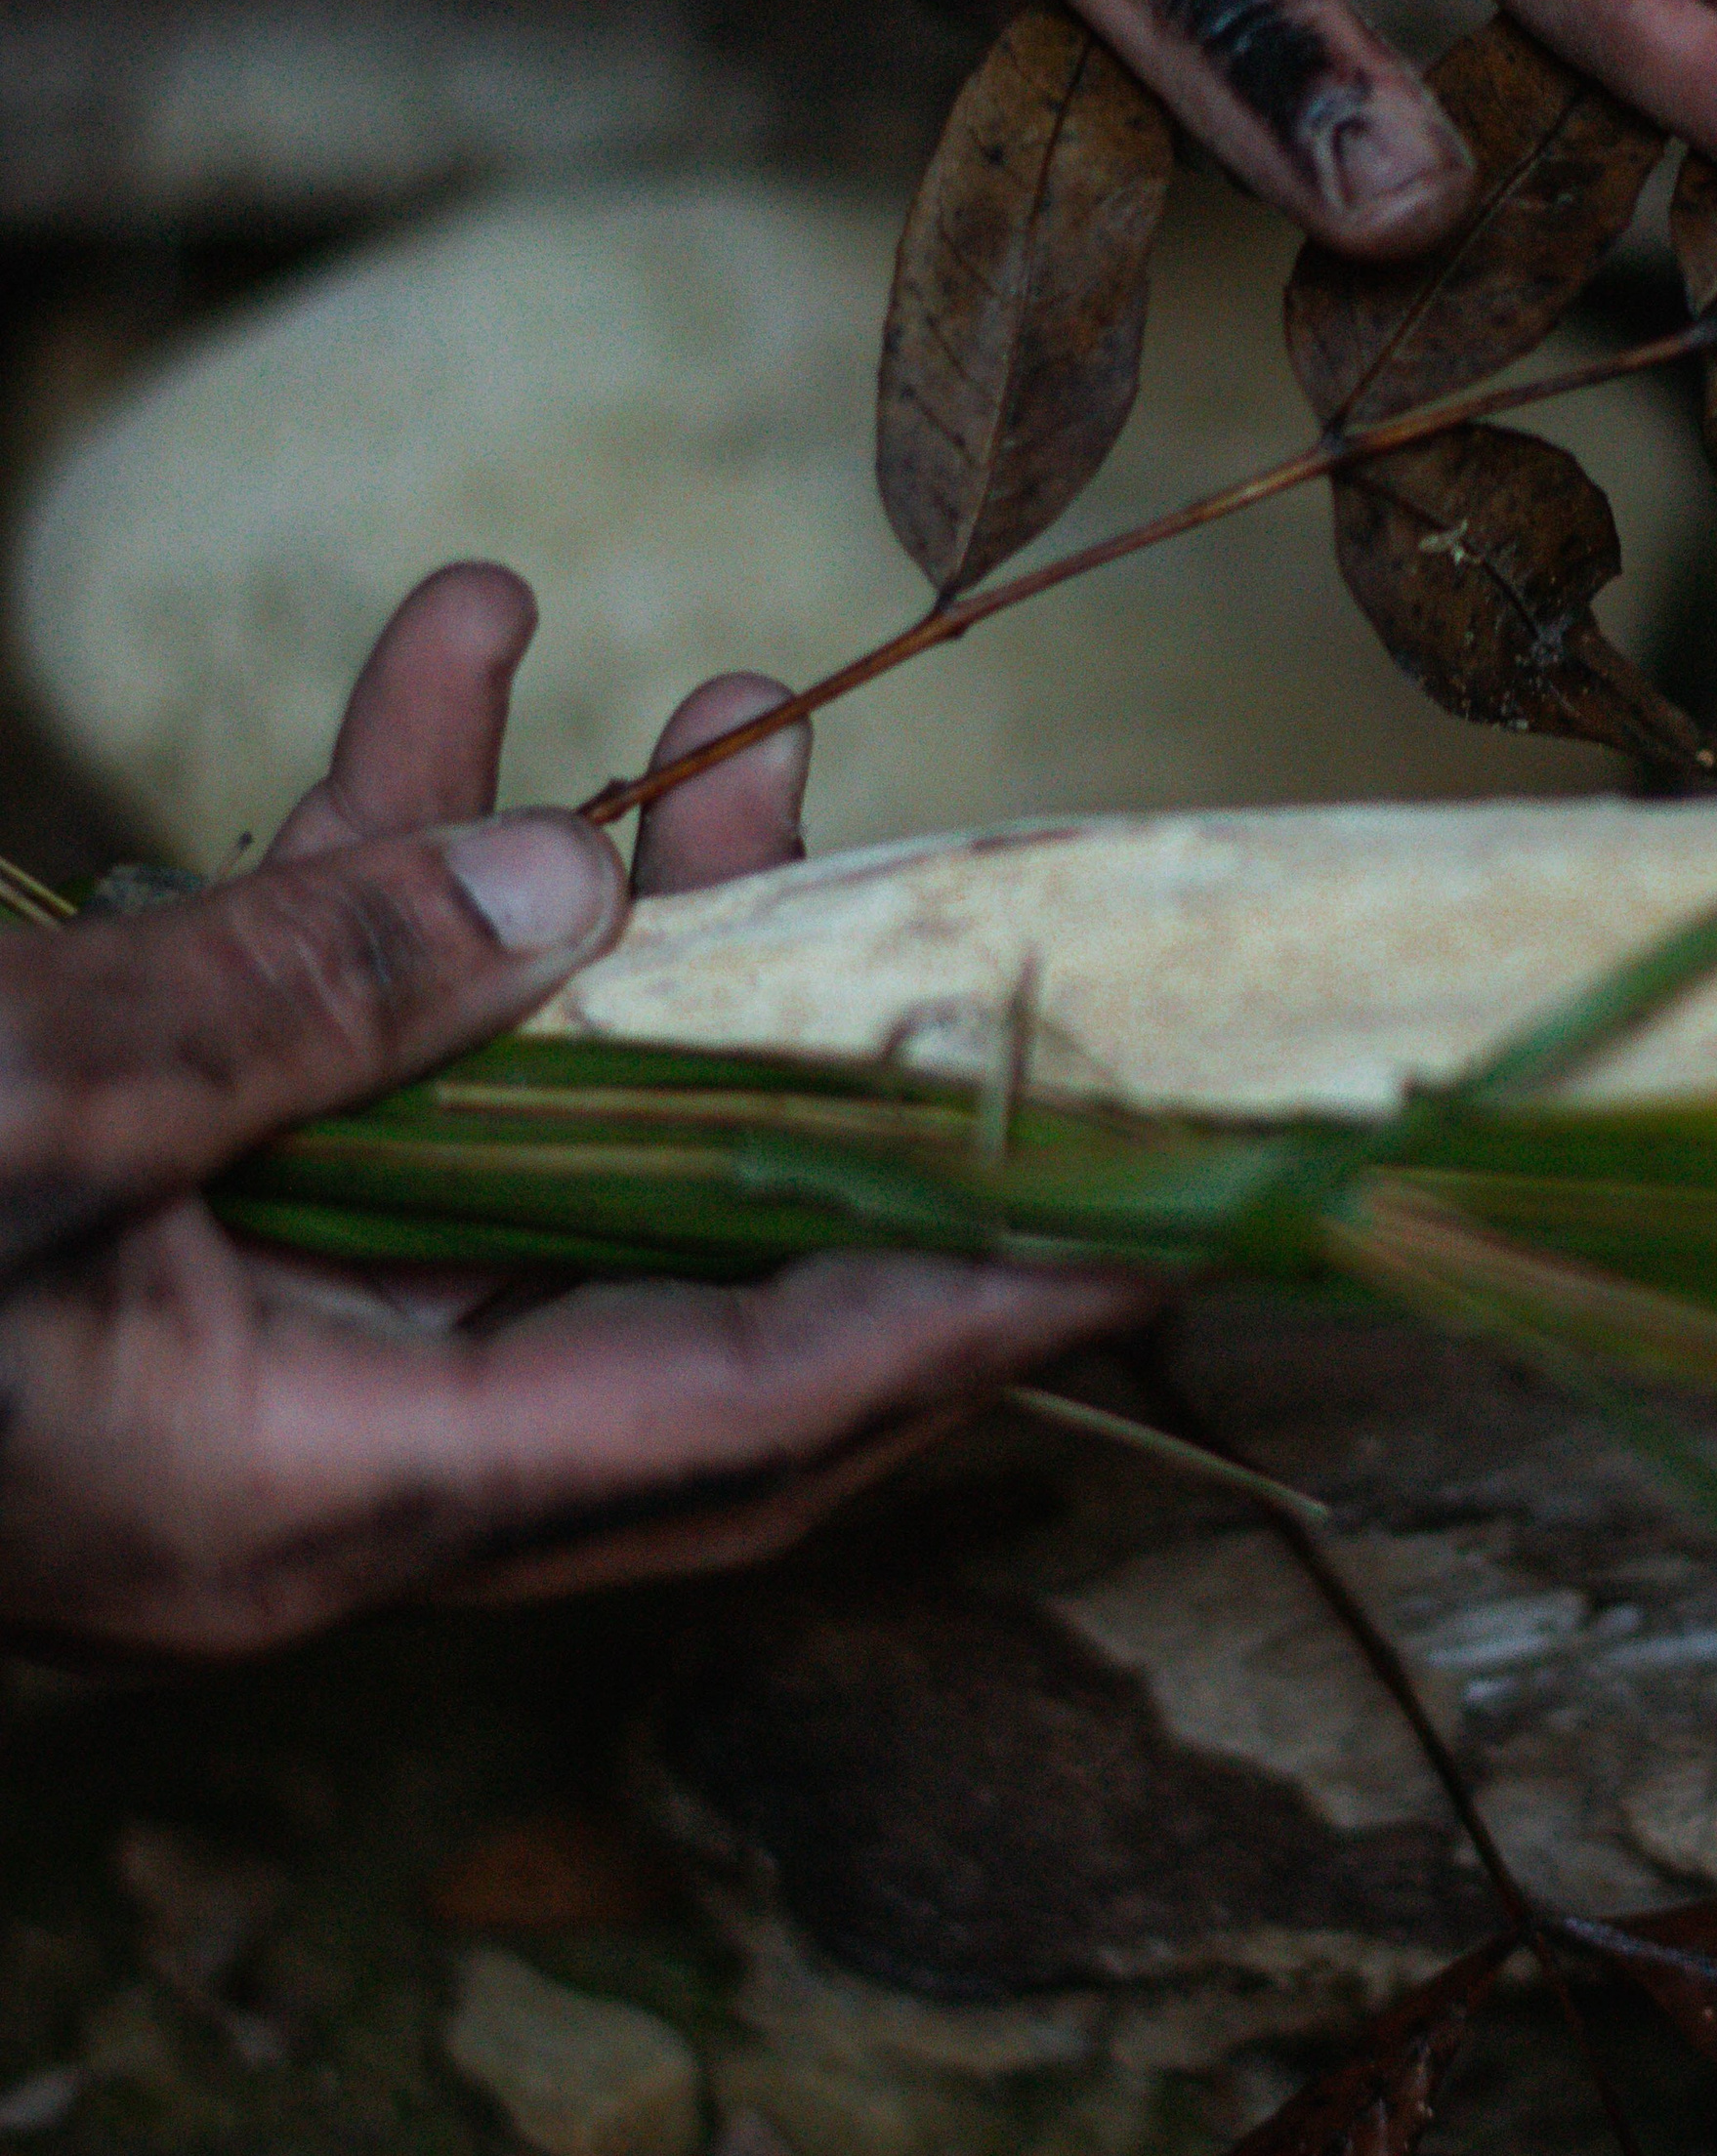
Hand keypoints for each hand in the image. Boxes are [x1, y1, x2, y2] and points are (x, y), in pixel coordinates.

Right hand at [0, 563, 1138, 1660]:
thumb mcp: (19, 1110)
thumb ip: (303, 1000)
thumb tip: (577, 882)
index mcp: (314, 1496)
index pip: (747, 1415)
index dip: (971, 1306)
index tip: (1162, 1209)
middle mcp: (320, 1444)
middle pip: (673, 1261)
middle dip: (819, 1057)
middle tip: (953, 893)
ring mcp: (247, 1338)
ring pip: (515, 1123)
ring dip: (613, 909)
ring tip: (728, 703)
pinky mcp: (166, 1228)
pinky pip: (338, 1058)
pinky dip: (387, 875)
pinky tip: (451, 659)